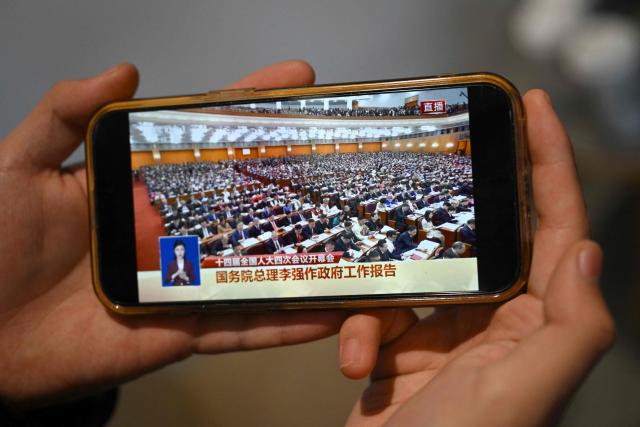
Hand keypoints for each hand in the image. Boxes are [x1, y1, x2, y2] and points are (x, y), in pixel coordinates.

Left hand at [0, 60, 348, 406]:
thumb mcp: (17, 168)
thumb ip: (64, 116)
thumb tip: (126, 71)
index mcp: (141, 186)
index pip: (205, 138)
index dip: (250, 107)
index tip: (297, 79)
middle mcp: (172, 230)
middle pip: (246, 198)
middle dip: (298, 175)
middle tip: (346, 154)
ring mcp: (184, 282)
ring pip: (257, 267)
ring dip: (306, 254)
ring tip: (359, 238)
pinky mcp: (183, 331)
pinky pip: (241, 327)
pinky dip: (284, 323)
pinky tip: (327, 312)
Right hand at [338, 91, 614, 426]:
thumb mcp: (523, 393)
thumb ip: (571, 327)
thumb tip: (582, 245)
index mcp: (540, 323)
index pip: (554, 226)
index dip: (549, 162)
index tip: (530, 105)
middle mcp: (500, 323)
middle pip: (480, 238)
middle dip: (452, 206)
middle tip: (428, 161)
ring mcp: (448, 337)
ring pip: (415, 278)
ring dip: (385, 296)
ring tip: (366, 334)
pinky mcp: (403, 352)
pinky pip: (380, 317)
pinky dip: (361, 333)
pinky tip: (352, 362)